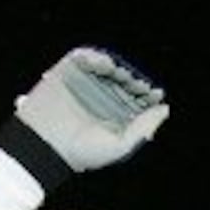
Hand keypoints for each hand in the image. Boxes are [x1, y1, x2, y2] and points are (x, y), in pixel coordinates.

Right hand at [11, 47, 168, 173]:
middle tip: (136, 84)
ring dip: (115, 67)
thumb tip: (165, 109)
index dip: (148, 93)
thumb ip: (144, 128)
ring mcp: (84, 84)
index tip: (155, 94)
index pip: (138, 98)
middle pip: (124, 80)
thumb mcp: (121, 146)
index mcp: (117, 115)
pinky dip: (93, 56)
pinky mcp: (65, 73)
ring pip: (106, 67)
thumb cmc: (83, 153)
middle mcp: (102, 98)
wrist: (45, 147)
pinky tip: (102, 64)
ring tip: (118, 73)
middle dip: (132, 79)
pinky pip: (81, 57)